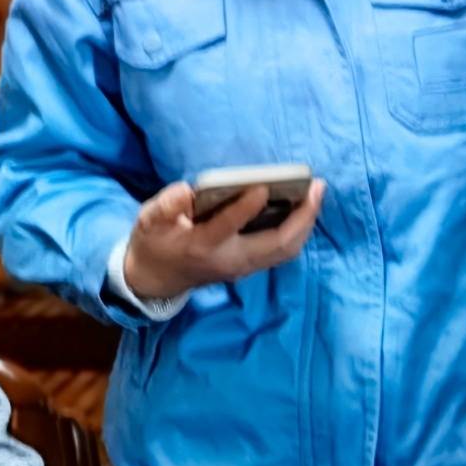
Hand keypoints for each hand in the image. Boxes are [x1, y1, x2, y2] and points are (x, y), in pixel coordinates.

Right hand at [117, 176, 323, 305]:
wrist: (156, 279)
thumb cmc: (154, 243)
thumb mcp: (148, 222)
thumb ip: (166, 206)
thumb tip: (187, 190)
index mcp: (201, 246)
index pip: (228, 227)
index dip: (246, 208)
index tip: (263, 187)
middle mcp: (229, 260)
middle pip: (276, 245)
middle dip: (301, 217)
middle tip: (316, 186)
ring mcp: (243, 267)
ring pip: (286, 251)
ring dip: (306, 224)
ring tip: (317, 193)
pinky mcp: (250, 266)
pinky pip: (283, 252)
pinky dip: (299, 231)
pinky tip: (306, 209)